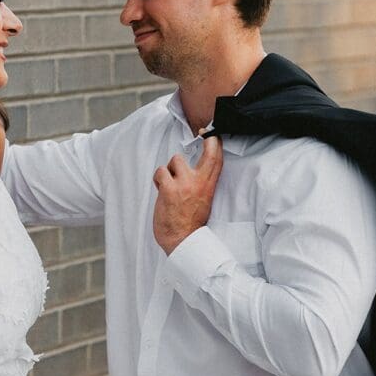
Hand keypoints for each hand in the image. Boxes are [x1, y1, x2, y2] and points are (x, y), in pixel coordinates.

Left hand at [152, 136, 222, 253]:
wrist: (183, 241)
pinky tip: (161, 190)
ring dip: (169, 170)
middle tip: (196, 143)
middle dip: (203, 142)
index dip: (215, 142)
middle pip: (207, 152)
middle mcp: (200, 182)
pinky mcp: (169, 189)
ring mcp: (185, 184)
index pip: (217, 159)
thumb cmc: (190, 223)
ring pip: (175, 160)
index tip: (210, 133)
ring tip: (169, 184)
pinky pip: (160, 172)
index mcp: (209, 186)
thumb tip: (191, 170)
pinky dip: (158, 179)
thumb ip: (200, 184)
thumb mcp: (203, 201)